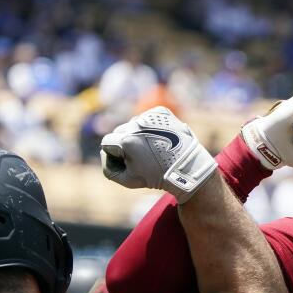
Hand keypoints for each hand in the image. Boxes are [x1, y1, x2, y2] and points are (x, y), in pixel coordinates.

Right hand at [100, 107, 216, 202]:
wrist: (187, 168)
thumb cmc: (157, 177)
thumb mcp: (128, 180)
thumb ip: (109, 168)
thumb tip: (105, 153)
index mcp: (126, 140)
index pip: (106, 143)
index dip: (114, 155)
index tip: (127, 163)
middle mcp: (136, 124)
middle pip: (119, 132)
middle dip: (125, 144)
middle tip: (141, 157)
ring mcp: (149, 116)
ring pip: (134, 124)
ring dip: (138, 135)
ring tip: (152, 149)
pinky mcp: (161, 112)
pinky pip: (148, 118)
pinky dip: (150, 127)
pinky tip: (159, 139)